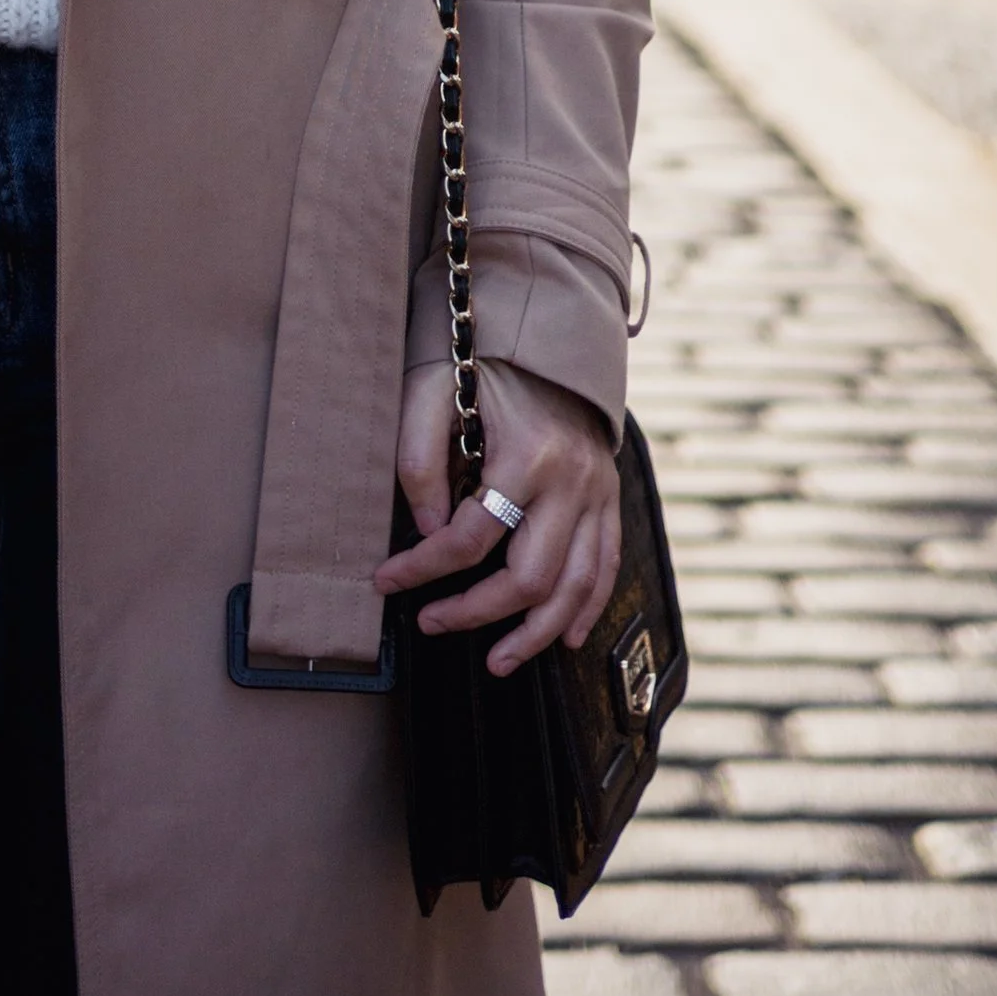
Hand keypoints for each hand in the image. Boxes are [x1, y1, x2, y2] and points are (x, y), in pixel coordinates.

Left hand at [375, 357, 620, 671]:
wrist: (547, 334)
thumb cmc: (481, 364)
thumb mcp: (431, 392)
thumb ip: (419, 460)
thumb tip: (428, 533)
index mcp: (525, 455)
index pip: (469, 537)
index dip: (422, 567)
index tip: (386, 579)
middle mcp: (571, 481)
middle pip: (529, 575)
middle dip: (476, 612)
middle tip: (432, 624)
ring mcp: (598, 492)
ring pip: (575, 586)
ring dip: (536, 633)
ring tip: (498, 661)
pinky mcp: (610, 498)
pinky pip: (607, 566)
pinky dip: (588, 608)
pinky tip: (564, 638)